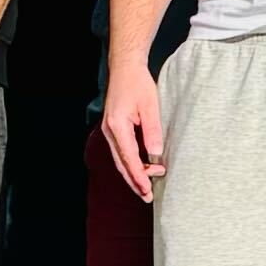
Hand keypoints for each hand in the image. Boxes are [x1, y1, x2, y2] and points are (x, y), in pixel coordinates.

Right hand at [102, 61, 165, 200]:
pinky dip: (130, 164)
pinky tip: (140, 170)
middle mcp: (109, 132)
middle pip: (121, 164)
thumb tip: (156, 154)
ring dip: (133, 174)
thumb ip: (152, 131)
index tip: (147, 190)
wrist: (124, 68)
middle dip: (134, 182)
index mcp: (117, 126)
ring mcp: (109, 131)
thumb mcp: (150, 106)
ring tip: (146, 188)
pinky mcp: (113, 129)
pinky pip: (121, 152)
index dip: (139, 176)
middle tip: (148, 197)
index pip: (129, 158)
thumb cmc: (138, 83)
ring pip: (120, 160)